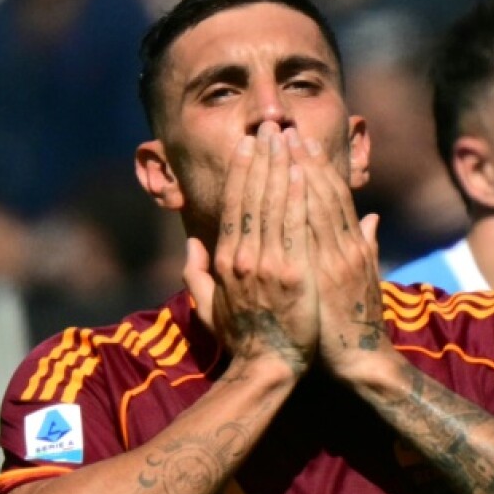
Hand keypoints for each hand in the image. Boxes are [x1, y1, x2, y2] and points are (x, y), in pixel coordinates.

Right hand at [184, 122, 316, 374]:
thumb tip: (191, 243)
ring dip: (280, 166)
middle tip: (270, 126)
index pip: (234, 204)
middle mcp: (244, 256)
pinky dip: (298, 197)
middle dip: (262, 157)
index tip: (248, 144)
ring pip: (274, 204)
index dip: (241, 170)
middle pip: (253, 195)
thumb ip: (196, 274)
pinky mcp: (295, 273)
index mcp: (225, 260)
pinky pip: (296, 227)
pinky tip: (302, 172)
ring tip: (286, 138)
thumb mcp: (208, 307)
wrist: (268, 368)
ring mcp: (269, 263)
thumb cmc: (242, 339)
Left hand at [287, 129, 389, 380]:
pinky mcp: (327, 275)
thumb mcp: (366, 280)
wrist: (361, 362)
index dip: (316, 167)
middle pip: (324, 192)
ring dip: (300, 169)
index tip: (300, 141)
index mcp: (354, 247)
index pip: (334, 196)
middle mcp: (348, 247)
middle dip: (304, 158)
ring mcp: (338, 259)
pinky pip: (312, 230)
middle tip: (285, 128)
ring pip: (318, 202)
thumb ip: (367, 247)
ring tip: (283, 141)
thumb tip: (371, 218)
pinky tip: (292, 178)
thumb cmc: (355, 326)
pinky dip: (304, 201)